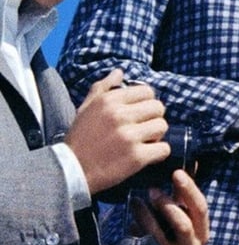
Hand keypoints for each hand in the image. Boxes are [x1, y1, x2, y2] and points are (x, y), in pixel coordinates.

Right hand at [65, 68, 169, 195]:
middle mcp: (121, 115)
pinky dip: (159, 153)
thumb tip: (119, 72)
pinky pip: (163, 149)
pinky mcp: (135, 157)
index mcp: (110, 100)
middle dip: (153, 117)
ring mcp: (129, 136)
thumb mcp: (86, 108)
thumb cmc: (79, 139)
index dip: (147, 102)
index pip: (147, 91)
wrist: (69, 172)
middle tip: (144, 128)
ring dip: (156, 135)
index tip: (140, 113)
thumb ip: (103, 87)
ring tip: (145, 141)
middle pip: (158, 107)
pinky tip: (148, 155)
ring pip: (162, 126)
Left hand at [131, 170, 209, 244]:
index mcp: (201, 229)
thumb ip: (183, 194)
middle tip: (153, 188)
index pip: (200, 206)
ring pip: (173, 229)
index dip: (190, 188)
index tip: (175, 171)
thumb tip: (190, 162)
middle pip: (188, 221)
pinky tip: (132, 217)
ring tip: (139, 200)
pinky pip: (152, 244)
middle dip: (171, 202)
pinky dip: (143, 227)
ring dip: (155, 213)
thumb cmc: (169, 234)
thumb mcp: (179, 214)